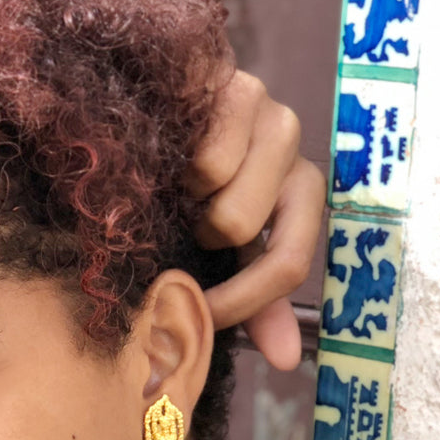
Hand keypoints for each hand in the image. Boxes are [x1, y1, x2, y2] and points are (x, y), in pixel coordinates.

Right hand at [187, 71, 326, 370]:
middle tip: (178, 217)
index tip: (194, 317)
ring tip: (169, 183)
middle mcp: (289, 142)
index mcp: (298, 189)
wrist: (141, 112)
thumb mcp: (222, 250)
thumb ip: (257, 301)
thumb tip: (287, 360)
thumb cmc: (183, 191)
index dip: (239, 302)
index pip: (288, 262)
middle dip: (195, 234)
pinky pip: (202, 153)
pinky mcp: (223, 79)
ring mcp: (260, 104)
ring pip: (218, 188)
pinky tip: (159, 154)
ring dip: (179, 198)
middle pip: (240, 226)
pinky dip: (170, 165)